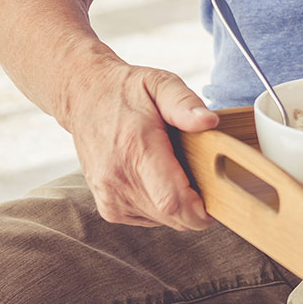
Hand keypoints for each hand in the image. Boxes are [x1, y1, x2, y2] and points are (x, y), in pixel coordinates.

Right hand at [66, 62, 220, 229]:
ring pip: (163, 220)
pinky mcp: (108, 208)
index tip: (218, 199)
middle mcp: (119, 178)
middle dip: (196, 206)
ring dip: (179, 205)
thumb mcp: (159, 83)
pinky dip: (161, 206)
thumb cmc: (126, 91)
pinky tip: (158, 178)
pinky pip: (148, 218)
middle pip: (172, 215)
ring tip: (176, 170)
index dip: (200, 210)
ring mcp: (110, 196)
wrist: (84, 99)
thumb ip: (184, 103)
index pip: (172, 201)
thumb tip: (209, 122)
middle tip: (203, 177)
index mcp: (136, 149)